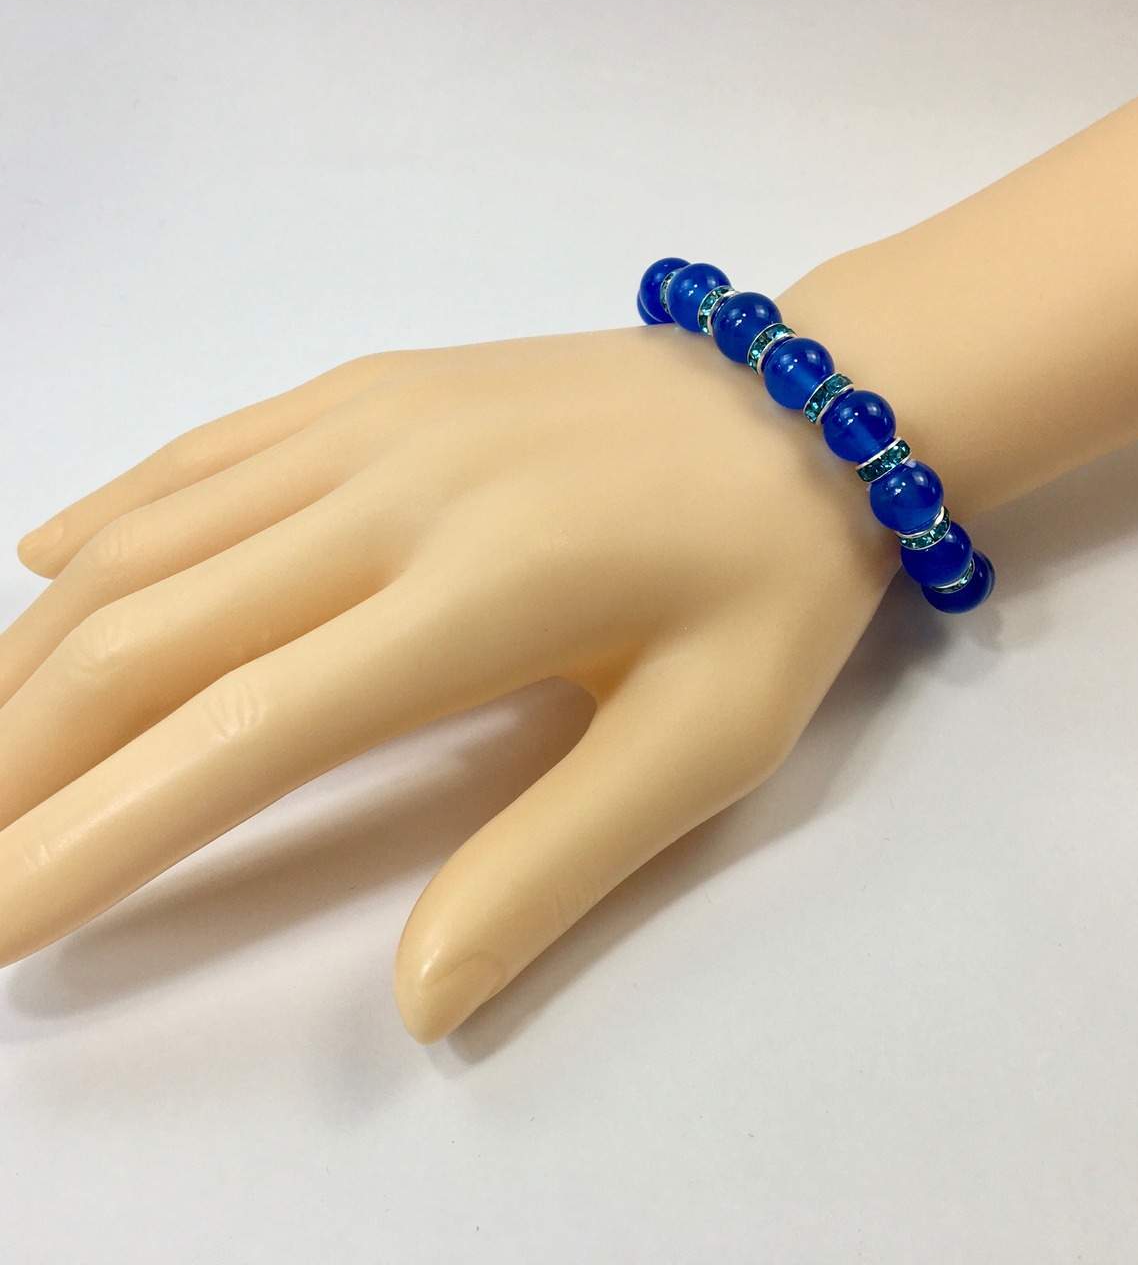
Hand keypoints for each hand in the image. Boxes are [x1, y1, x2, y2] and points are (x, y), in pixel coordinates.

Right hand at [0, 321, 897, 1040]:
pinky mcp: (378, 382)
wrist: (816, 399)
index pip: (236, 736)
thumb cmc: (772, 582)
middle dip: (21, 755)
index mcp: (474, 600)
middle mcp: (388, 498)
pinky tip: (51, 567)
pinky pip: (208, 452)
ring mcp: (373, 423)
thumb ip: (550, 864)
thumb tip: (418, 998)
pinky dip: (113, 518)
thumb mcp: (703, 745)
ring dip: (40, 652)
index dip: (93, 836)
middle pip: (150, 638)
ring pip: (153, 544)